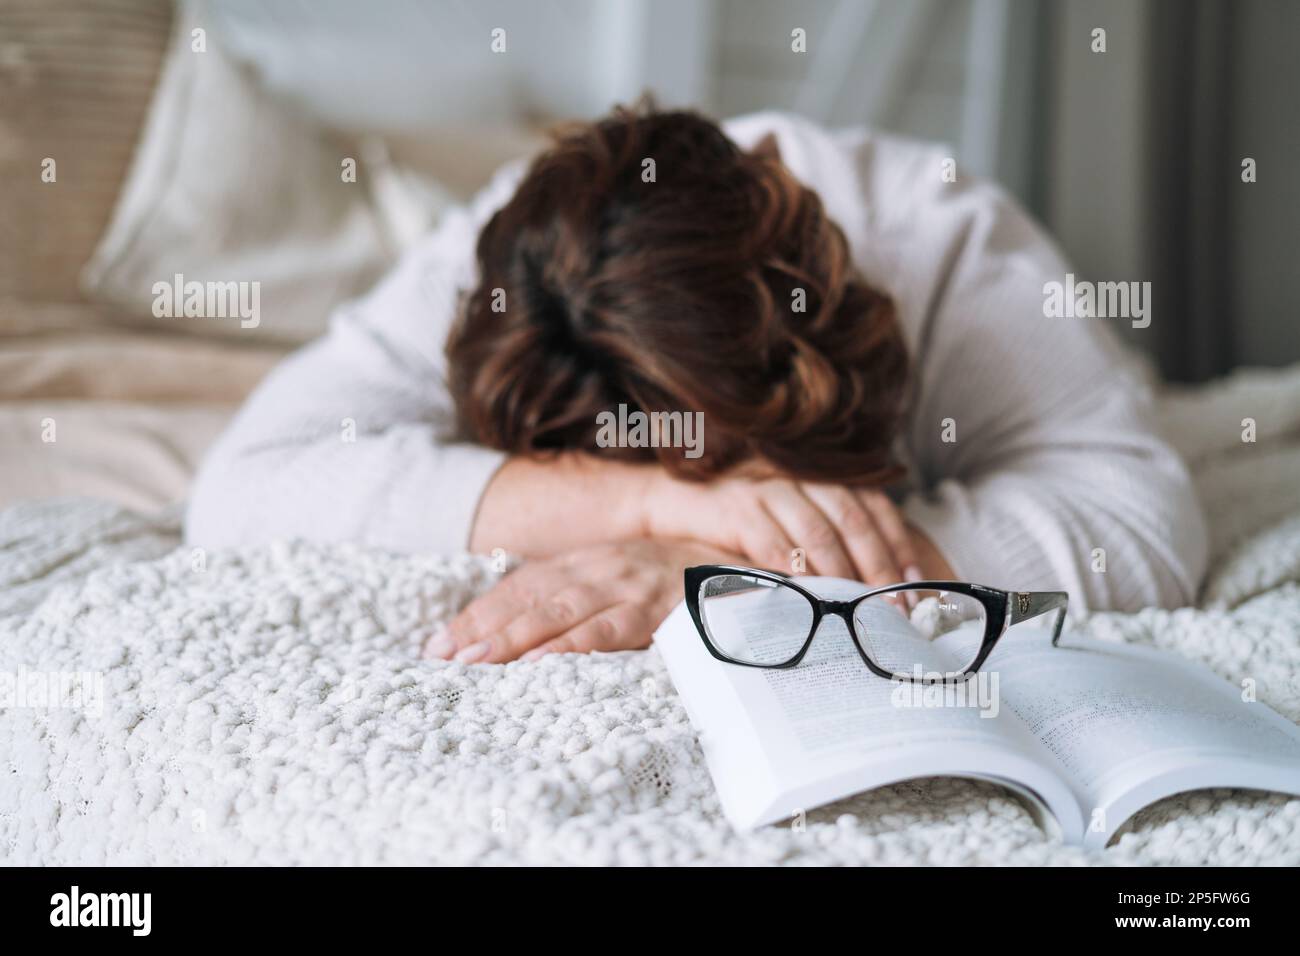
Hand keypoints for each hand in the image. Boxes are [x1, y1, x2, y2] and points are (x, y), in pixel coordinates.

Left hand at [422, 539, 740, 663]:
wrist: (747, 566)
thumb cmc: (675, 581)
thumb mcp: (620, 583)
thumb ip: (577, 600)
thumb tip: (518, 637)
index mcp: (587, 562)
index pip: (519, 588)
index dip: (477, 615)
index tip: (435, 646)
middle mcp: (601, 568)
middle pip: (530, 599)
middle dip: (483, 629)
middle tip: (442, 659)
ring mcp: (629, 586)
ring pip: (560, 611)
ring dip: (514, 638)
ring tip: (475, 663)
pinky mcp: (658, 609)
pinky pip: (609, 630)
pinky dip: (573, 646)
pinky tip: (541, 663)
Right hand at [645, 471, 921, 586]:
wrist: (676, 504)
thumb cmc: (742, 523)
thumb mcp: (791, 520)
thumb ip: (829, 537)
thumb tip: (882, 584)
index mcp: (821, 476)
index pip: (874, 506)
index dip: (899, 543)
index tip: (916, 583)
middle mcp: (800, 476)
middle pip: (854, 519)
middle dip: (879, 567)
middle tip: (896, 607)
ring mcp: (768, 489)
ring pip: (819, 531)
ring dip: (844, 574)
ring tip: (860, 609)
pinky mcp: (738, 509)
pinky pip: (775, 544)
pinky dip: (796, 572)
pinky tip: (811, 596)